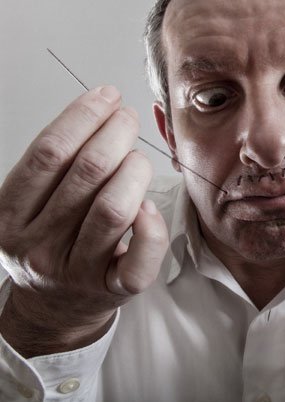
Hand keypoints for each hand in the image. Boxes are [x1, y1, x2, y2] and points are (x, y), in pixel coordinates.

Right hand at [0, 86, 168, 355]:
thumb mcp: (31, 205)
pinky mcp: (113, 290)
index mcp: (12, 215)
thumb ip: (57, 167)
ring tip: (138, 158)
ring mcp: (76, 271)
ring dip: (135, 170)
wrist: (53, 307)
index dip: (83, 117)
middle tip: (129, 118)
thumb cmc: (49, 242)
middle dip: (116, 134)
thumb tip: (103, 115)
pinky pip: (140, 259)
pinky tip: (149, 206)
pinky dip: (151, 226)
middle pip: (86, 174)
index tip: (107, 96)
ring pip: (113, 208)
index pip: (49, 154)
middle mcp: (39, 244)